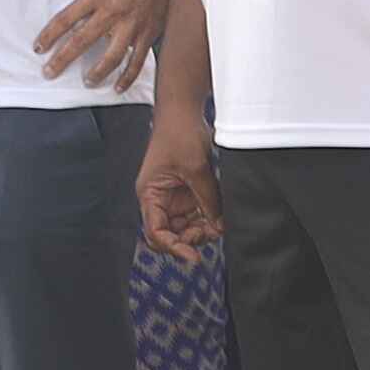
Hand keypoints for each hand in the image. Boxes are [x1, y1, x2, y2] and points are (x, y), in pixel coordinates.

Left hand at [31, 0, 175, 87]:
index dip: (49, 35)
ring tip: (87, 82)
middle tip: (50, 72)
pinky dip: (127, 77)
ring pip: (111, 57)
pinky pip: (136, 61)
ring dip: (96, 73)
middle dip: (63, 59)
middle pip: (81, 41)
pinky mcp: (147, 34)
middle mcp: (111, 13)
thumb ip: (89, 2)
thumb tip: (73, 22)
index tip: (38, 48)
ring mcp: (131, 26)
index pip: (65, 19)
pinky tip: (118, 86)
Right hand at [136, 108, 218, 256]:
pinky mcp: (188, 192)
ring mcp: (174, 197)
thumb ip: (207, 199)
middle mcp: (159, 200)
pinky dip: (208, 219)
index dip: (173, 247)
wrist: (184, 112)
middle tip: (209, 233)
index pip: (156, 232)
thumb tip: (218, 226)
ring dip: (201, 229)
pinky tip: (219, 218)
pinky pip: (197, 214)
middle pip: (170, 233)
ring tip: (217, 224)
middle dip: (189, 238)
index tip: (193, 257)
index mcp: (150, 195)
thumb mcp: (195, 169)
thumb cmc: (178, 134)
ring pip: (185, 226)